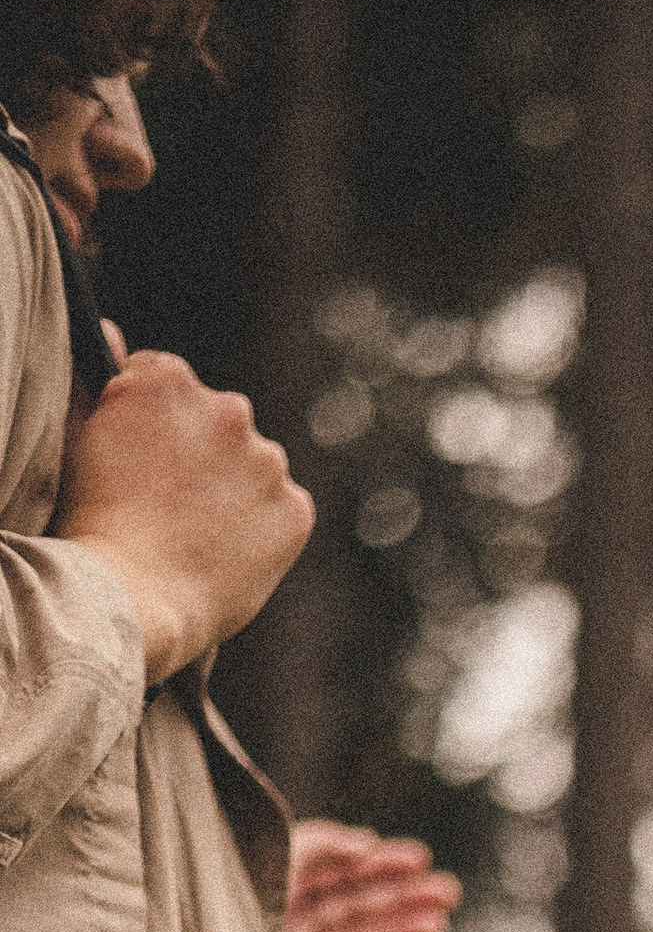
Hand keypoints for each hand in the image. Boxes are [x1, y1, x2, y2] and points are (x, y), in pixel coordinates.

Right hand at [55, 349, 311, 680]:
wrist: (133, 597)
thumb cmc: (93, 520)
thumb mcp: (79, 436)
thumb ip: (97, 377)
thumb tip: (112, 334)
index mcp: (169, 380)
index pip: (170, 384)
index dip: (155, 426)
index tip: (146, 460)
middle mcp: (227, 409)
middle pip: (219, 422)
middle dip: (202, 454)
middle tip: (170, 505)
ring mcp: (267, 460)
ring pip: (255, 467)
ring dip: (236, 489)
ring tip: (198, 533)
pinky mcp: (295, 510)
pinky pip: (285, 511)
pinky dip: (265, 528)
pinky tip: (229, 552)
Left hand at [276, 822, 460, 931]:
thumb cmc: (217, 901)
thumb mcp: (271, 860)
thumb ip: (318, 846)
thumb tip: (367, 844)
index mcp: (275, 885)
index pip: (338, 871)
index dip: (381, 864)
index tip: (420, 858)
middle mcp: (286, 924)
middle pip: (356, 909)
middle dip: (403, 900)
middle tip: (449, 893)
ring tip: (436, 927)